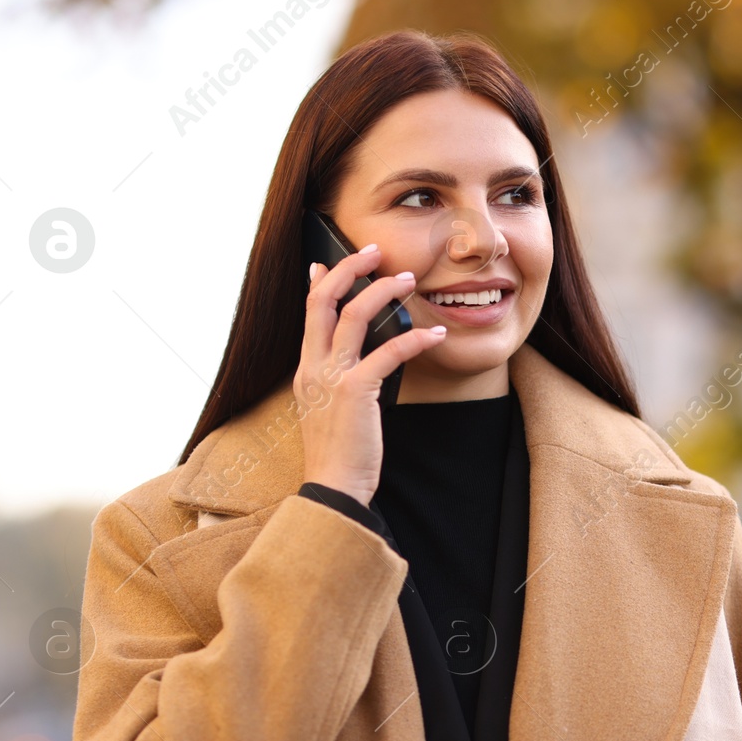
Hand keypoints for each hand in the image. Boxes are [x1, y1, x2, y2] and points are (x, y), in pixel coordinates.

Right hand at [296, 243, 446, 505]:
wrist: (333, 489)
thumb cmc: (340, 453)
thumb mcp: (330, 410)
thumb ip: (337, 381)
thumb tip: (356, 360)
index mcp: (305, 370)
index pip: (308, 313)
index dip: (319, 282)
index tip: (326, 262)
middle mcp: (313, 368)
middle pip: (324, 300)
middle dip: (349, 268)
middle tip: (374, 251)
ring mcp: (331, 378)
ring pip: (354, 315)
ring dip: (383, 290)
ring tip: (408, 279)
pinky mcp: (356, 391)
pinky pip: (387, 352)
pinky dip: (414, 339)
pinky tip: (436, 336)